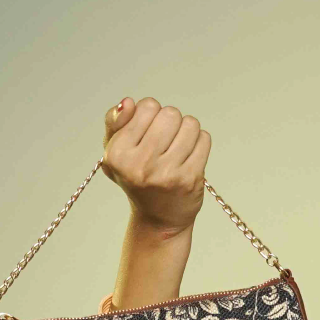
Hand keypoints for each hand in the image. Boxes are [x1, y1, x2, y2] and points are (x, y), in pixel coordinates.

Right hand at [102, 97, 208, 231]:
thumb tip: (129, 102)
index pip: (146, 106)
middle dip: (171, 119)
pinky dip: (200, 141)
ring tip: (179, 143)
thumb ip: (115, 122)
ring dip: (188, 129)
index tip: (149, 128)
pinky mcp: (191, 179)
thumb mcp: (114, 151)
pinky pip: (204, 139)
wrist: (158, 217)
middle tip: (166, 137)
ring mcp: (167, 173)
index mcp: (117, 153)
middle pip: (170, 113)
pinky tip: (191, 152)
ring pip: (190, 124)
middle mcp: (141, 164)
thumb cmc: (135, 177)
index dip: (151, 111)